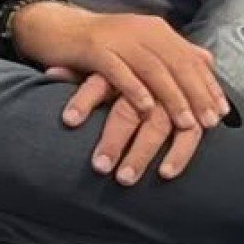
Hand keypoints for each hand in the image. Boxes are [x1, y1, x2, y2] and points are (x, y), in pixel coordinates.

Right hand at [13, 2, 229, 131]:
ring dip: (172, 97)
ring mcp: (117, 37)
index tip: (222, 114)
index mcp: (156, 29)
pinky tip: (146, 108)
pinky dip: (135, 89)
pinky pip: (119, 70)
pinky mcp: (94, 47)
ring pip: (153, 68)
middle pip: (176, 63)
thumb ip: (173, 52)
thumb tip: (208, 60)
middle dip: (196, 94)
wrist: (58, 29)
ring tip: (185, 123)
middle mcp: (141, 29)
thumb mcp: (141, 44)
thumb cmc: (103, 44)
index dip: (207, 85)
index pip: (190, 58)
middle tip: (208, 124)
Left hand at [46, 66, 205, 184]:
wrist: (173, 63)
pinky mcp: (194, 112)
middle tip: (98, 167)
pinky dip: (179, 153)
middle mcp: (148, 80)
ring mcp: (173, 96)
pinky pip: (189, 133)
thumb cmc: (127, 69)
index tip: (69, 121)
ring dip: (141, 154)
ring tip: (123, 180)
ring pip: (158, 125)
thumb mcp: (104, 65)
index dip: (83, 100)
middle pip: (129, 109)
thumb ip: (77, 71)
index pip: (100, 82)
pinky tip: (165, 173)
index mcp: (123, 65)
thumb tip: (49, 73)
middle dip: (113, 140)